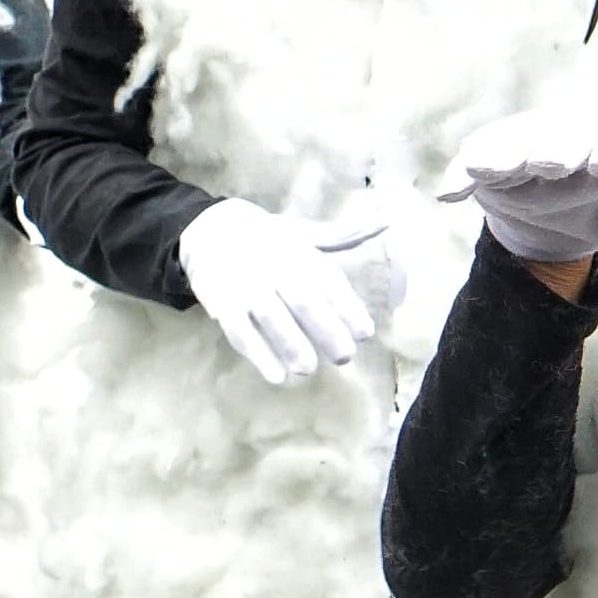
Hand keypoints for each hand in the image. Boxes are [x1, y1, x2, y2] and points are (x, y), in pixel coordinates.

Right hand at [172, 196, 392, 385]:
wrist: (211, 230)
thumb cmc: (268, 239)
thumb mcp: (304, 234)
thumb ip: (343, 236)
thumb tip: (386, 221)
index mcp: (299, 253)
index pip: (329, 282)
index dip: (349, 308)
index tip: (365, 333)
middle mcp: (275, 268)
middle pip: (304, 301)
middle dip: (327, 331)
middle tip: (344, 357)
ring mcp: (247, 287)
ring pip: (273, 319)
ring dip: (293, 346)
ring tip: (308, 369)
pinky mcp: (222, 304)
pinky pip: (241, 332)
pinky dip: (259, 354)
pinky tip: (276, 375)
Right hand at [439, 113, 597, 266]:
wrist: (554, 213)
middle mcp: (565, 134)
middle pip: (560, 138)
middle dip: (554, 149)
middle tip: (550, 163)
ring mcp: (522, 145)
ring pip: (512, 147)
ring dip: (501, 157)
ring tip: (487, 170)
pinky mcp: (486, 160)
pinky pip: (469, 165)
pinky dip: (458, 178)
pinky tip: (448, 194)